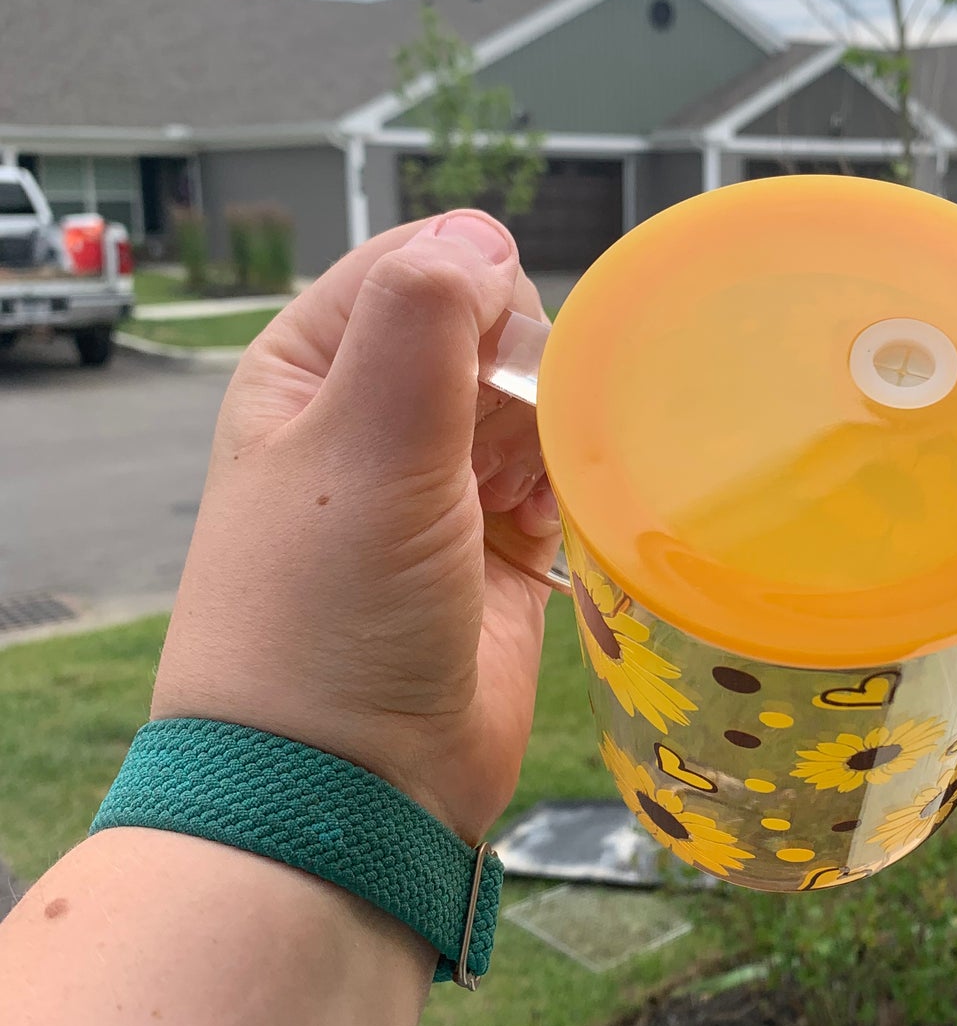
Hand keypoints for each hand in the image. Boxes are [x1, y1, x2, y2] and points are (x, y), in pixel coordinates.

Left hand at [152, 211, 557, 841]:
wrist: (351, 790)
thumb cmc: (326, 618)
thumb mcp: (358, 443)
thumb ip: (421, 317)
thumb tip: (480, 235)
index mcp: (311, 370)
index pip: (417, 264)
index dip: (473, 291)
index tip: (495, 355)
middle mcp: (374, 417)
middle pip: (490, 328)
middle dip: (521, 374)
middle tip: (495, 455)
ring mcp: (443, 485)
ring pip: (537, 401)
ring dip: (552, 436)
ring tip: (517, 502)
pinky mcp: (504, 549)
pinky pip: (565, 475)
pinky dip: (576, 486)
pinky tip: (553, 523)